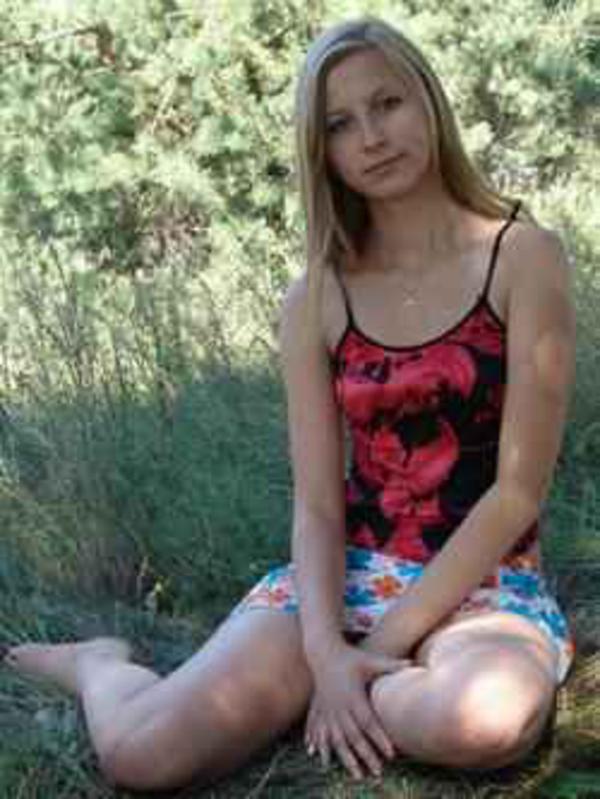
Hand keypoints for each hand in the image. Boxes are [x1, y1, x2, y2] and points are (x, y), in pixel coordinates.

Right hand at [304, 640, 409, 779]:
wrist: (323, 652)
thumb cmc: (351, 657)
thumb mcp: (369, 660)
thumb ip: (390, 665)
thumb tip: (413, 664)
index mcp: (353, 695)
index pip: (368, 722)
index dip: (379, 738)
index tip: (391, 754)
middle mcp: (339, 705)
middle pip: (354, 736)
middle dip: (366, 755)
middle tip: (379, 772)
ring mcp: (328, 709)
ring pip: (337, 740)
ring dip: (347, 758)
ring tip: (358, 775)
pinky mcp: (321, 710)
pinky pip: (322, 734)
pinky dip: (323, 747)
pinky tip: (324, 761)